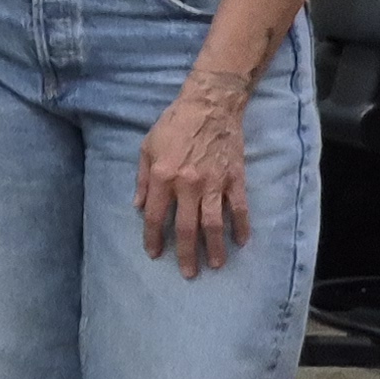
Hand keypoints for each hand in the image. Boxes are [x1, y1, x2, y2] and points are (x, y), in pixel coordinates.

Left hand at [137, 73, 254, 274]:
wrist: (210, 105)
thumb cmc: (174, 124)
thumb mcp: (146, 147)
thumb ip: (142, 179)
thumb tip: (137, 206)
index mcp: (162, 176)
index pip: (155, 216)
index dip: (153, 238)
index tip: (154, 254)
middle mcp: (187, 184)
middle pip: (186, 227)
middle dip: (185, 253)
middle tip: (188, 273)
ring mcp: (214, 183)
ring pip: (214, 224)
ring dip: (214, 247)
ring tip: (215, 264)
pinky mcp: (235, 179)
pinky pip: (240, 208)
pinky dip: (241, 226)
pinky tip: (241, 242)